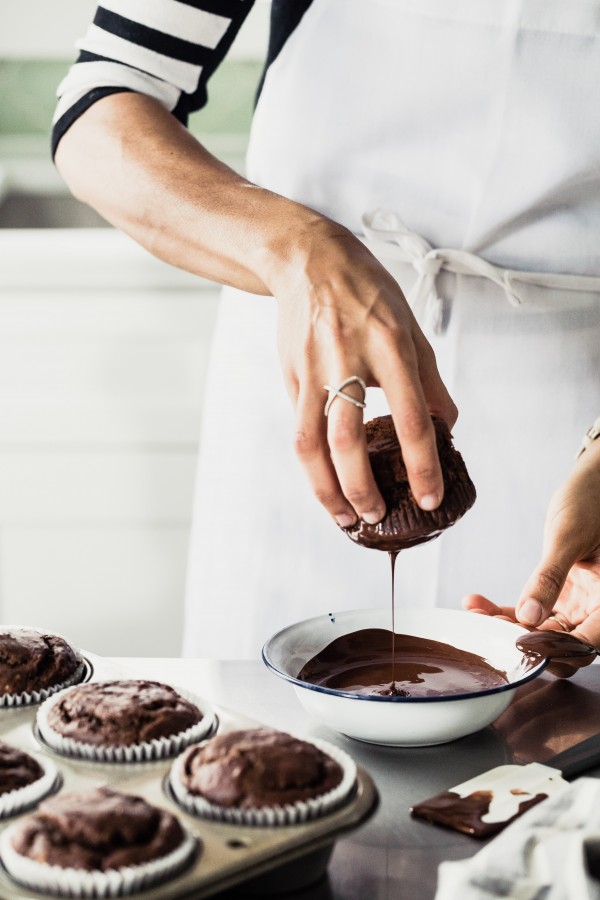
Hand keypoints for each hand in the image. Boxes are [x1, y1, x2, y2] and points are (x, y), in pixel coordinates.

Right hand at [272, 218, 456, 526]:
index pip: (410, 419)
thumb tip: (445, 427)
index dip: (422, 465)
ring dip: (326, 489)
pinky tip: (326, 483)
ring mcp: (312, 369)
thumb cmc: (366, 291)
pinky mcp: (290, 376)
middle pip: (348, 440)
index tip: (429, 496)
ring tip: (344, 516)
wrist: (308, 260)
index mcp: (389, 345)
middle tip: (378, 517)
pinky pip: (300, 429)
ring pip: (310, 443)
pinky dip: (313, 465)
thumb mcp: (410, 325)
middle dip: (362, 489)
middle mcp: (348, 359)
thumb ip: (428, 380)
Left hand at [464, 437, 599, 675]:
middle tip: (491, 627)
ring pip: (543, 630)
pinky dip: (507, 609)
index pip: (586, 644)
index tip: (518, 642)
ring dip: (508, 625)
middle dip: (524, 640)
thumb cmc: (592, 501)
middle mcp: (599, 608)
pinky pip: (535, 610)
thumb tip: (530, 616)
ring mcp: (582, 605)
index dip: (553, 650)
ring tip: (476, 612)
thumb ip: (550, 577)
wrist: (595, 482)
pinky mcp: (565, 596)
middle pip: (562, 643)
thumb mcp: (568, 537)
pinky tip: (476, 602)